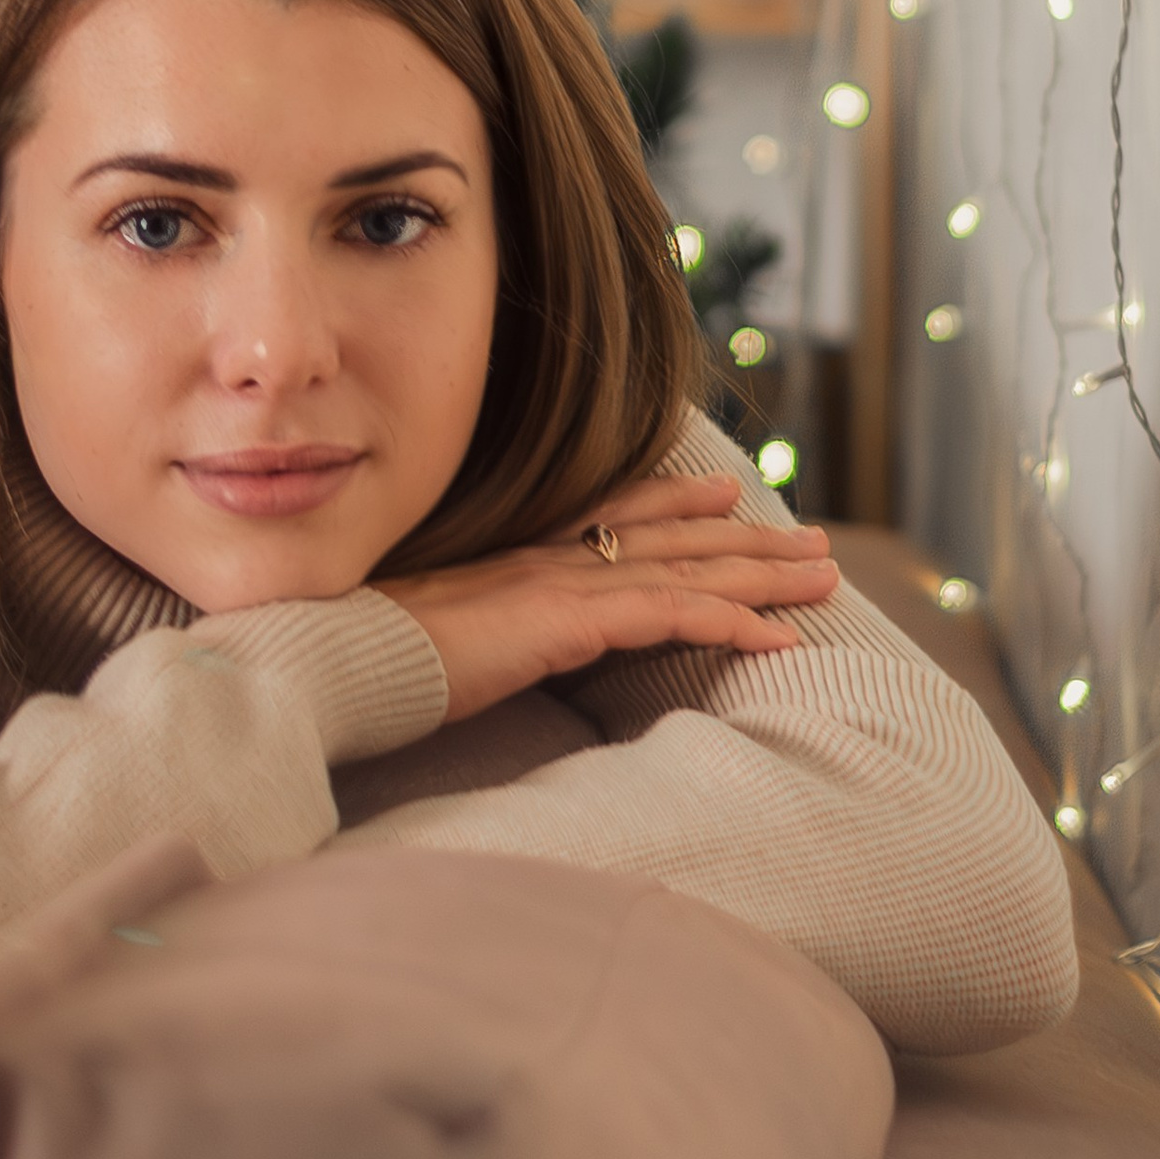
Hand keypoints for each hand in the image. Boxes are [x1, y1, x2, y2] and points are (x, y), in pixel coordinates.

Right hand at [381, 470, 838, 726]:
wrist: (335, 659)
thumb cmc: (367, 663)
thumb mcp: (431, 646)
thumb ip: (471, 642)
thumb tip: (479, 659)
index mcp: (515, 561)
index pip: (610, 519)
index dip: (672, 503)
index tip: (723, 496)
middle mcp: (548, 560)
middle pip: (669, 539)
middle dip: (747, 540)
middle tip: (811, 539)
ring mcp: (561, 583)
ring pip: (688, 569)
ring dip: (764, 574)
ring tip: (825, 576)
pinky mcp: (571, 618)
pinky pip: (673, 613)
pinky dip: (733, 621)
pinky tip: (781, 637)